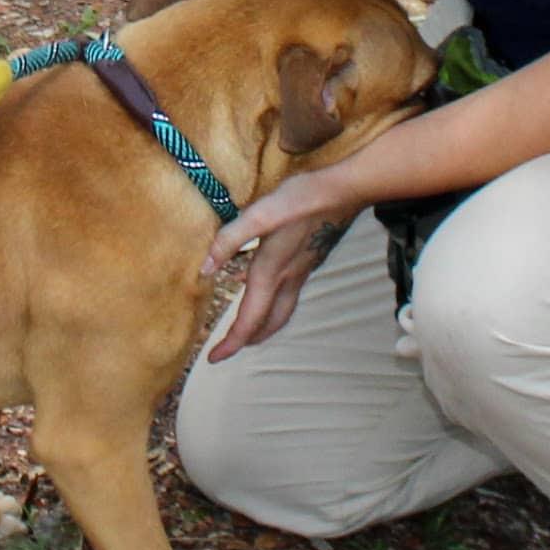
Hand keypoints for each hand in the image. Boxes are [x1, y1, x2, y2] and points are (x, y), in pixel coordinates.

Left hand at [202, 171, 358, 361]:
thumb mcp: (260, 214)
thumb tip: (205, 269)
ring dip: (262, 326)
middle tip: (227, 349)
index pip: (250, 320)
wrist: (344, 191)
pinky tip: (263, 289)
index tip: (213, 358)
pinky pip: (288, 296)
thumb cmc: (302, 199)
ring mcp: (301, 272)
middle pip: (268, 323)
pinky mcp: (308, 261)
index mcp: (271, 272)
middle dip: (247, 340)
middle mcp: (288, 278)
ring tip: (245, 330)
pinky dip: (272, 306)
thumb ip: (229, 240)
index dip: (231, 343)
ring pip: (281, 312)